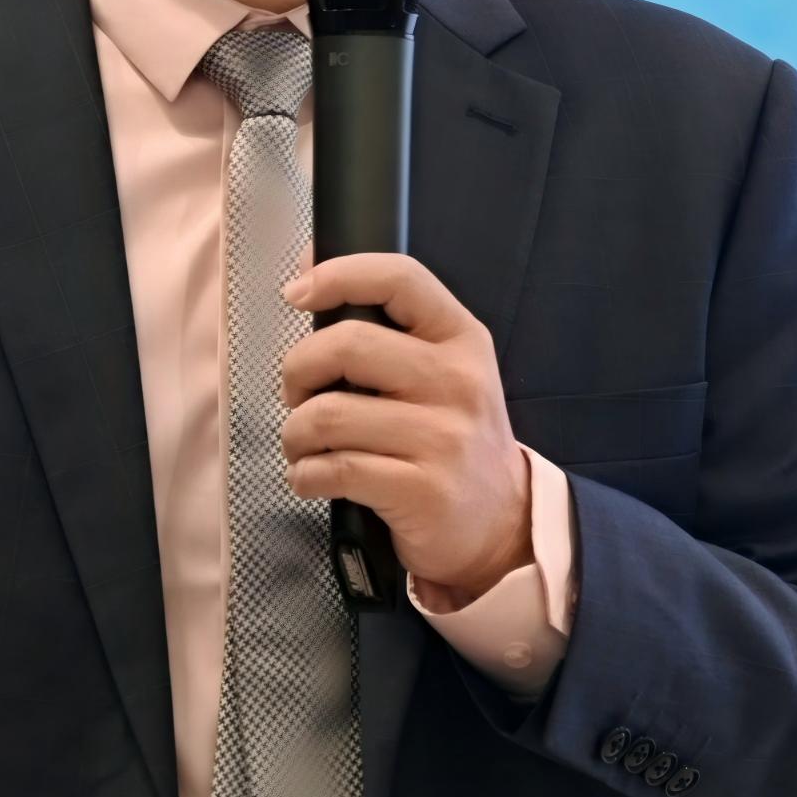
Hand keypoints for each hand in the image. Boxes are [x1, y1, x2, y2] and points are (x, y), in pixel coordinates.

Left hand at [277, 252, 532, 601]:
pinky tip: (313, 478)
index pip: (400, 278)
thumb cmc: (452, 437)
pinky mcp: (423, 491)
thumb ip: (387, 327)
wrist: (502, 523)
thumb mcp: (443, 371)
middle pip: (348, 344)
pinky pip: (334, 470)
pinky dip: (305, 475)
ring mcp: (443, 439)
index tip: (297, 294)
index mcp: (462, 339)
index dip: (338, 274)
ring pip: (329, 415)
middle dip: (297, 370)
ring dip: (295, 434)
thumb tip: (306, 273)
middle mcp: (458, 381)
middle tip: (297, 395)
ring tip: (304, 446)